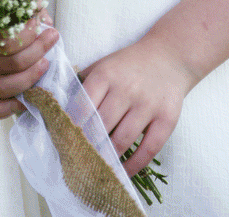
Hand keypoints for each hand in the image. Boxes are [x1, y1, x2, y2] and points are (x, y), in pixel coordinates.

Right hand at [0, 7, 58, 119]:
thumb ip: (16, 6)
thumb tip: (38, 6)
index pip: (8, 40)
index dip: (28, 32)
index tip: (38, 20)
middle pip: (13, 61)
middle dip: (38, 49)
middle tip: (52, 35)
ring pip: (6, 86)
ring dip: (32, 76)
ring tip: (46, 62)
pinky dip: (12, 107)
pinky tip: (27, 97)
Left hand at [78, 35, 197, 177]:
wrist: (168, 56)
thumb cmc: (128, 65)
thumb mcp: (103, 64)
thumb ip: (83, 83)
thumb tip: (60, 108)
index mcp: (106, 74)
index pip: (83, 105)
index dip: (72, 126)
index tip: (65, 141)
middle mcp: (126, 89)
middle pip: (101, 125)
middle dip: (88, 145)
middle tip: (78, 160)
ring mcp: (148, 105)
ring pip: (122, 140)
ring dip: (108, 158)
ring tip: (97, 168)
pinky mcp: (167, 119)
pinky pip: (149, 149)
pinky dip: (134, 165)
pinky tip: (123, 171)